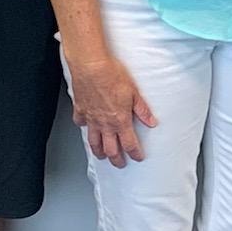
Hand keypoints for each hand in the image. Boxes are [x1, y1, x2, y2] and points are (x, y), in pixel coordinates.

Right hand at [67, 52, 157, 167]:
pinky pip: (81, 124)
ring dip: (98, 151)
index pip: (130, 144)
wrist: (91, 66)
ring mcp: (91, 119)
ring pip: (94, 142)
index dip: (135, 153)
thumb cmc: (111, 75)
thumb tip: (151, 121)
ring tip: (101, 156)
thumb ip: (142, 110)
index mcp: (120, 121)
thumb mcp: (134, 92)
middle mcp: (105, 124)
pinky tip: (86, 127)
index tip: (138, 157)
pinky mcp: (80, 110)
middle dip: (116, 159)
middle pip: (110, 149)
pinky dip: (84, 128)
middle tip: (120, 164)